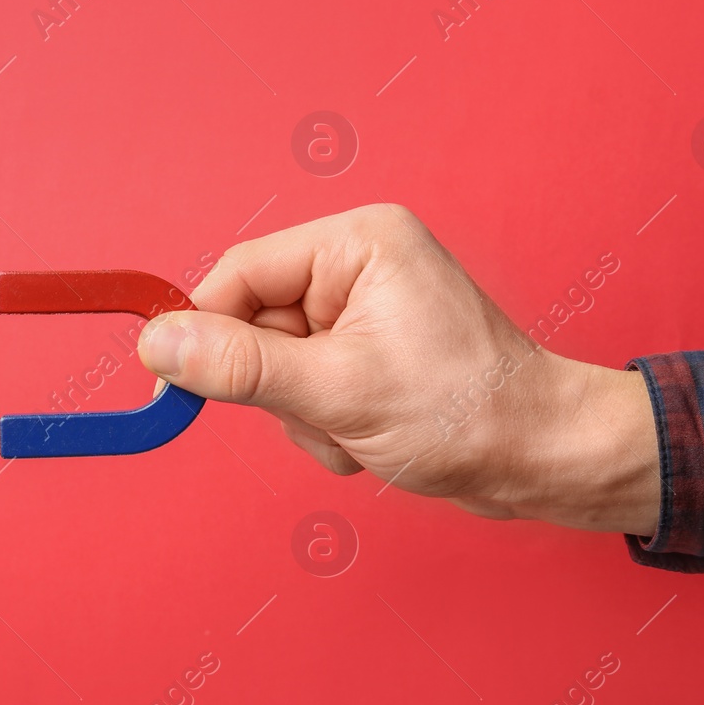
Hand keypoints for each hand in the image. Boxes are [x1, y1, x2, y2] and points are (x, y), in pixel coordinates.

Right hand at [136, 205, 659, 534]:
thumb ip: (240, 366)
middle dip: (279, 387)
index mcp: (358, 243)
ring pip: (276, 366)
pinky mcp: (370, 354)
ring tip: (360, 430)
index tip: (175, 385)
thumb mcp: (337, 391)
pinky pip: (306, 389)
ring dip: (304, 415)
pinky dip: (325, 425)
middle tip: (324, 415)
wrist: (544, 461)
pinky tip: (369, 437)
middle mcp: (360, 265)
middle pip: (254, 323)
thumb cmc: (466, 414)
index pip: (241, 273)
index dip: (203, 331)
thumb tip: (159, 345)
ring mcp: (365, 312)